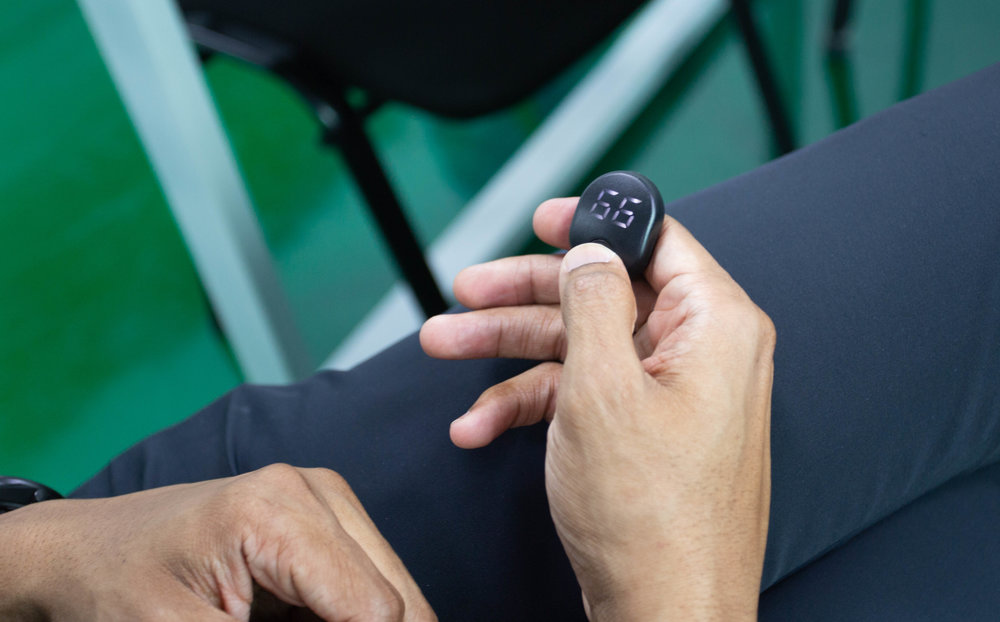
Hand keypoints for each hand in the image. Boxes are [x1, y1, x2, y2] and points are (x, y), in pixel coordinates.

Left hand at [0, 464, 435, 620]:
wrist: (85, 550)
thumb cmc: (116, 591)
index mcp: (278, 512)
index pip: (374, 608)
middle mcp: (316, 491)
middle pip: (398, 598)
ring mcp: (325, 497)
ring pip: (393, 592)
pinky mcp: (325, 514)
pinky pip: (370, 583)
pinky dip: (345, 618)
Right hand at [422, 200, 774, 619]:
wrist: (665, 614)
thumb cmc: (652, 519)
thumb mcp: (603, 390)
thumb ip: (594, 302)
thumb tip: (589, 251)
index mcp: (715, 326)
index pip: (656, 241)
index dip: (594, 223)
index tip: (543, 219)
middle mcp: (701, 354)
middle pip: (603, 294)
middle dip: (525, 296)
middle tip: (467, 290)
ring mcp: (671, 395)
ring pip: (582, 345)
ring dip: (510, 350)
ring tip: (445, 344)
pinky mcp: (646, 432)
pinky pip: (584, 395)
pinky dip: (531, 404)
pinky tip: (479, 424)